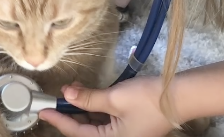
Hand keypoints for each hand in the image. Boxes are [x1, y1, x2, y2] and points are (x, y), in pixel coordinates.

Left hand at [39, 77, 176, 136]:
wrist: (180, 95)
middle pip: (85, 131)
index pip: (77, 133)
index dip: (59, 120)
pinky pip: (106, 120)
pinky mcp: (129, 125)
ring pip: (95, 124)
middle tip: (55, 99)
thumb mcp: (114, 97)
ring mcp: (124, 134)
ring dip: (82, 108)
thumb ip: (88, 98)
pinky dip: (95, 107)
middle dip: (70, 113)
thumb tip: (66, 94)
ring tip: (72, 91)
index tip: (43, 112)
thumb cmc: (148, 99)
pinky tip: (87, 93)